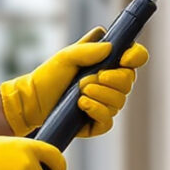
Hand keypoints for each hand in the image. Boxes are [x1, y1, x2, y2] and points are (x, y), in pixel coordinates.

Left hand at [0, 29, 151, 136]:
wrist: (33, 101)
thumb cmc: (49, 75)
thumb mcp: (66, 56)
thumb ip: (87, 49)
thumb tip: (110, 48)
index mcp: (108, 62)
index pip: (135, 57)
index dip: (136, 56)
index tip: (123, 59)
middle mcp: (111, 83)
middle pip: (129, 81)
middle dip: (112, 80)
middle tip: (88, 80)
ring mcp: (106, 103)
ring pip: (119, 101)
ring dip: (100, 95)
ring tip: (80, 92)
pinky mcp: (98, 122)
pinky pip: (109, 120)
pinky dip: (97, 111)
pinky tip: (82, 105)